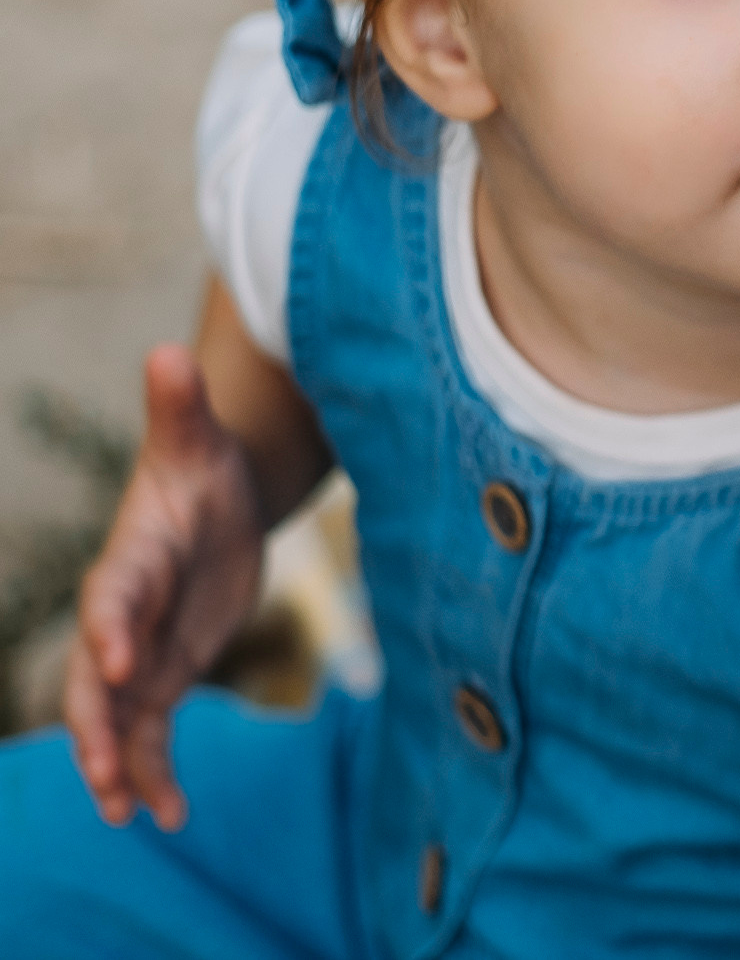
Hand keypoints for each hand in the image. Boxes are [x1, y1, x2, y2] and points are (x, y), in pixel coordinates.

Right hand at [62, 346, 266, 829]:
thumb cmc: (200, 469)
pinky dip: (158, 771)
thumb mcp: (196, 441)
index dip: (114, 629)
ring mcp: (141, 651)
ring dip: (121, 764)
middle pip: (97, 677)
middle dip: (98, 724)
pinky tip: (170, 814)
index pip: (112, 599)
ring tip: (132, 811)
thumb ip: (178, 408)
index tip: (123, 662)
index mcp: (130, 563)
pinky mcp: (166, 674)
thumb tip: (169, 351)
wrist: (215, 500)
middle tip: (105, 771)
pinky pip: (155, 732)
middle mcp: (124, 616)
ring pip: (118, 719)